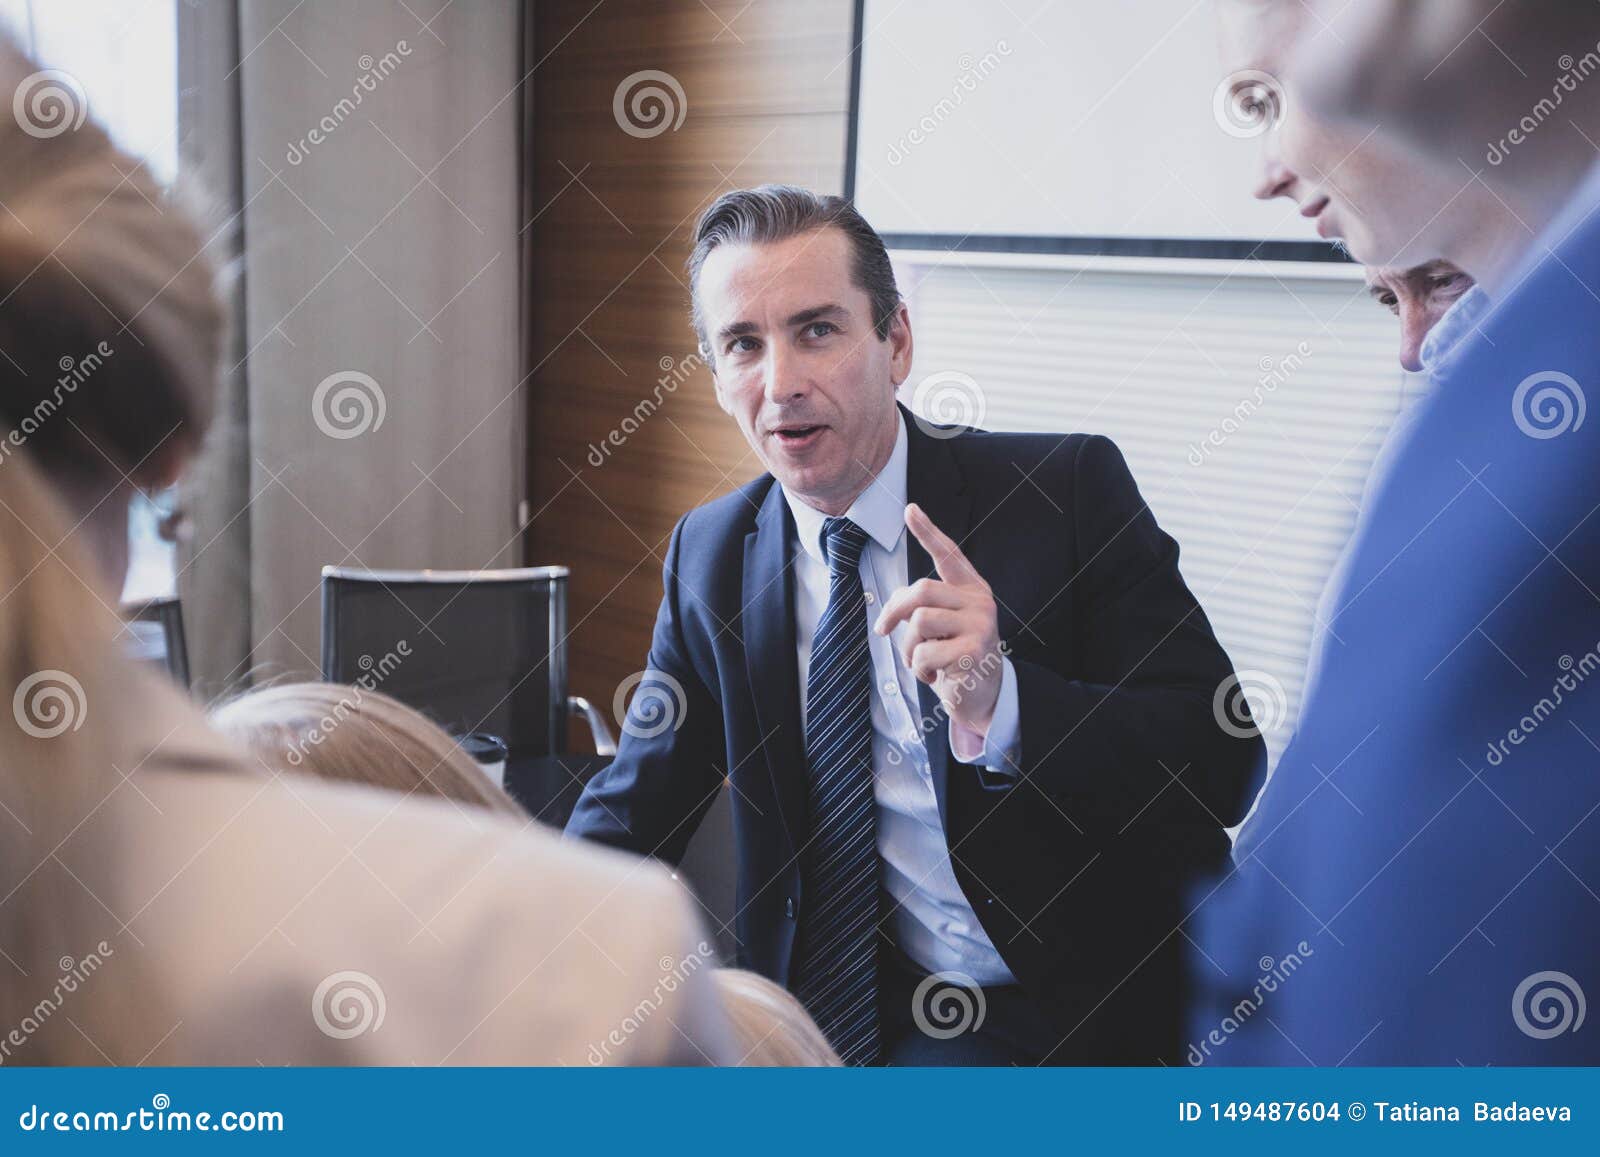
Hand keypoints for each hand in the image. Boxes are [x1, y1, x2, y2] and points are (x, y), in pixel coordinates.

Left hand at [874, 503, 1002, 735]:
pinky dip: (919, 669)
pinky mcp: (973, 653)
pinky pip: (925, 653)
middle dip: (894, 611)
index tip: (909, 510)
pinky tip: (934, 676)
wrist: (982, 694)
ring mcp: (980, 626)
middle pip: (921, 590)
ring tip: (920, 660)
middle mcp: (980, 602)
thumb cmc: (955, 654)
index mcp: (971, 589)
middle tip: (883, 631)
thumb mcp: (938, 626)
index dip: (927, 532)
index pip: (948, 554)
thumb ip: (920, 608)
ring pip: (919, 622)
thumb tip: (890, 613)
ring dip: (908, 647)